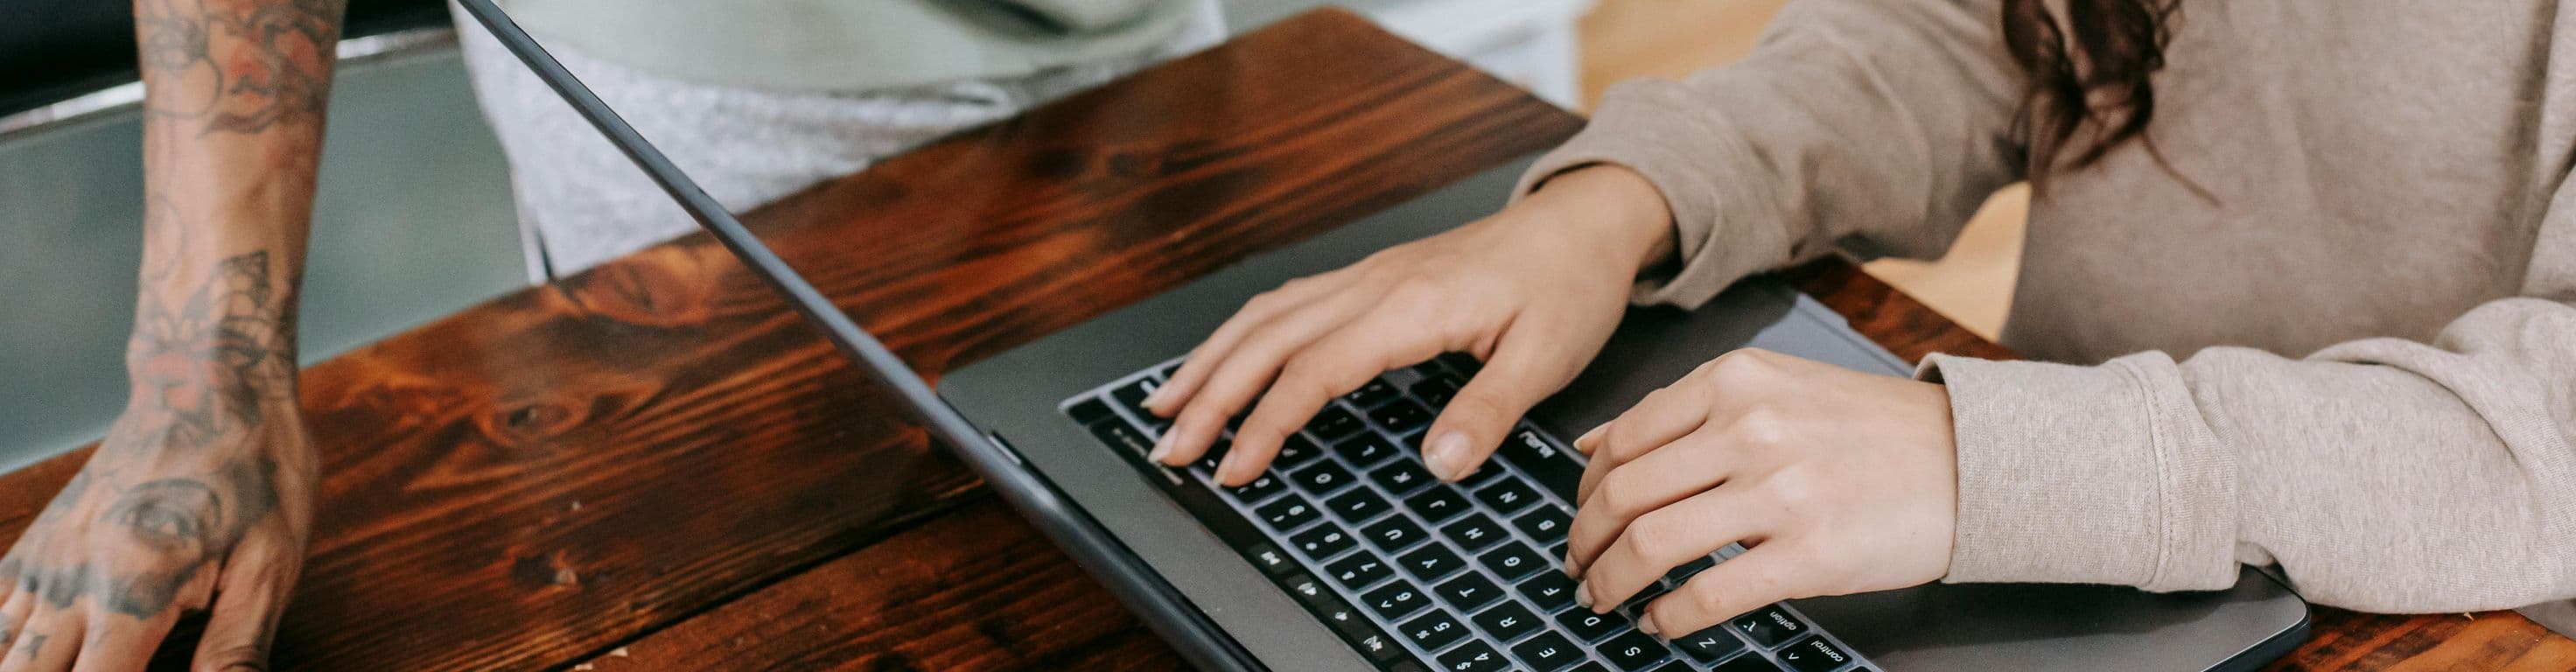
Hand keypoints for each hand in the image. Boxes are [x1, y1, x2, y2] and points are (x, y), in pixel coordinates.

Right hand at [0, 247, 315, 670]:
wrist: (209, 386)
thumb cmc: (255, 473)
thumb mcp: (271, 563)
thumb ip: (236, 646)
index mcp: (134, 587)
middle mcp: (71, 577)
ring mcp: (44, 560)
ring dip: (27, 667)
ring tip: (77, 660)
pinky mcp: (36, 546)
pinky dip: (5, 642)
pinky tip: (39, 649)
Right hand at [1144, 165, 1674, 484]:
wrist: (1581, 223)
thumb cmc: (1567, 286)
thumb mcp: (1547, 358)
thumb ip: (1488, 412)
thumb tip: (1439, 464)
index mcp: (1410, 308)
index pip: (1314, 371)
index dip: (1266, 423)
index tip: (1234, 471)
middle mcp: (1374, 285)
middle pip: (1267, 340)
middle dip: (1209, 395)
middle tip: (1168, 448)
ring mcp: (1367, 276)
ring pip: (1265, 316)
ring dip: (1210, 360)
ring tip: (1165, 405)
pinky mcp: (1372, 277)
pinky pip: (1286, 302)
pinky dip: (1240, 334)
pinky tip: (1221, 357)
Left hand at [1562, 349, 1955, 638]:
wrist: (1969, 460)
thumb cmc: (1869, 429)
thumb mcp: (1772, 387)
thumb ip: (1681, 412)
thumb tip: (1590, 445)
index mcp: (1734, 382)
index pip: (1621, 440)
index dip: (1584, 491)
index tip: (1579, 517)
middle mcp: (1750, 429)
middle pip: (1623, 495)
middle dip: (1584, 542)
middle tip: (1578, 566)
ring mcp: (1781, 492)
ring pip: (1651, 543)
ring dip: (1611, 582)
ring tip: (1604, 598)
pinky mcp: (1810, 554)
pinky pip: (1708, 594)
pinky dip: (1667, 617)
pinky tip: (1659, 622)